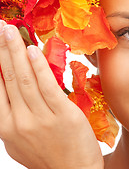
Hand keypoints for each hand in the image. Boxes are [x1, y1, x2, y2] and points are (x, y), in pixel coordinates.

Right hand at [0, 21, 103, 168]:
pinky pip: (47, 85)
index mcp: (6, 128)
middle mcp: (19, 121)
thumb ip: (13, 118)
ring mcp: (40, 117)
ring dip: (15, 52)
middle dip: (1, 50)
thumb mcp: (21, 141)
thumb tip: (9, 93)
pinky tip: (31, 50)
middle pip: (7, 78)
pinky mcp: (63, 114)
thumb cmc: (48, 156)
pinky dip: (38, 66)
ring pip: (24, 79)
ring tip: (9, 31)